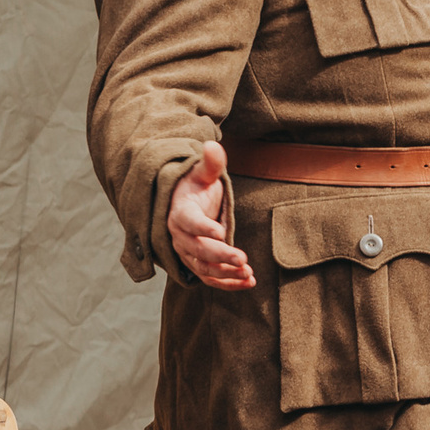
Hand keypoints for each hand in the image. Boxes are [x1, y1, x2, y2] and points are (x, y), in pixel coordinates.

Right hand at [168, 143, 254, 289]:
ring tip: (248, 273)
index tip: (221, 232)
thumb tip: (213, 145)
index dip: (203, 228)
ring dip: (226, 273)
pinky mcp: (197, 264)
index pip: (189, 222)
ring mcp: (187, 253)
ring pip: (203, 268)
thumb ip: (210, 164)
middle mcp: (180, 236)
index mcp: (180, 212)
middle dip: (220, 255)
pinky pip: (210, 278)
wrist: (184, 205)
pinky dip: (228, 283)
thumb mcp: (202, 174)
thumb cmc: (196, 188)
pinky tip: (249, 282)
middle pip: (197, 250)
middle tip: (243, 258)